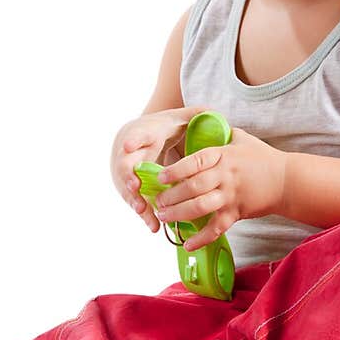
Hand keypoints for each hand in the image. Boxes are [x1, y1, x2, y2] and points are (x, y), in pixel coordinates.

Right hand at [110, 106, 213, 233]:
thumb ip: (195, 115)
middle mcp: (128, 153)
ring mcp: (125, 171)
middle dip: (128, 176)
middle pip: (124, 165)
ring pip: (127, 188)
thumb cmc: (164, 128)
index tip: (129, 146)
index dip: (133, 140)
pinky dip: (144, 214)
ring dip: (135, 200)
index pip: (136, 135)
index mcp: (143, 133)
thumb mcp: (178, 119)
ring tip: (143, 211)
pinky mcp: (129, 187)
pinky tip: (153, 226)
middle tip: (135, 186)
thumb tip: (215, 113)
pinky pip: (135, 202)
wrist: (140, 137)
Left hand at [154, 128, 286, 250]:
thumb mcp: (242, 138)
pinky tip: (187, 244)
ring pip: (200, 207)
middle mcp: (225, 176)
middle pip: (193, 187)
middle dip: (171, 196)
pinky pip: (216, 228)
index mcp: (224, 156)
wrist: (287, 180)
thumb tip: (204, 121)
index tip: (160, 176)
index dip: (176, 170)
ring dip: (179, 214)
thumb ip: (221, 133)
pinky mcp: (237, 213)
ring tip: (164, 217)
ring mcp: (231, 195)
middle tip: (157, 201)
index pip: (195, 162)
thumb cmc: (263, 158)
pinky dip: (201, 238)